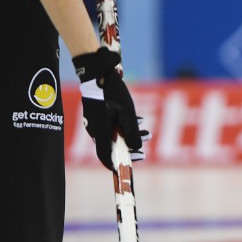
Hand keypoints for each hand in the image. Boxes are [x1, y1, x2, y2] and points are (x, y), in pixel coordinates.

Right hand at [72, 47, 147, 169]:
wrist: (97, 71)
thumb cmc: (112, 91)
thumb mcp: (127, 112)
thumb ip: (131, 132)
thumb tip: (136, 148)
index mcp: (99, 131)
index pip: (105, 156)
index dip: (115, 165)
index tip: (125, 169)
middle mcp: (94, 129)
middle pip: (111, 146)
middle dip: (129, 149)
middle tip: (143, 153)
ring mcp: (94, 121)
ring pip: (113, 134)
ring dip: (130, 136)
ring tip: (147, 134)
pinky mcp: (97, 113)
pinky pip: (111, 125)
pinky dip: (125, 126)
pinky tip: (140, 121)